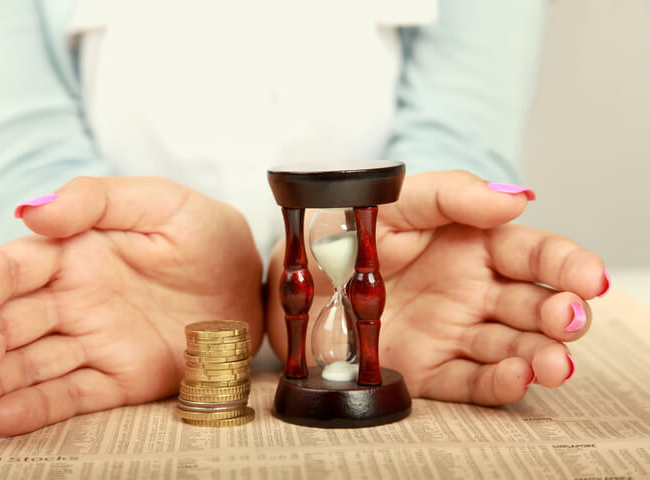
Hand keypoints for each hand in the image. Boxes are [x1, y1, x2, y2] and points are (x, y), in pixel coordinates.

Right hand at [0, 177, 263, 433]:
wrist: (255, 287)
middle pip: (9, 322)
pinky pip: (71, 396)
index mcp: (77, 253)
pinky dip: (34, 408)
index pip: (12, 268)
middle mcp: (75, 301)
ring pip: (29, 365)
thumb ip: (98, 199)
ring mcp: (95, 343)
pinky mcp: (120, 379)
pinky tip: (1, 418)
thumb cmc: (210, 239)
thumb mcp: (164, 202)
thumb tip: (32, 211)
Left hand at [267, 170, 607, 404]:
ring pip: (513, 347)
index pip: (531, 252)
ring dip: (541, 354)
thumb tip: (515, 198)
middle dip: (560, 313)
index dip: (564, 262)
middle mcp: (470, 291)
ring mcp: (451, 333)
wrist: (292, 278)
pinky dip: (498, 383)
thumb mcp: (392, 202)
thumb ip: (449, 194)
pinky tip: (518, 376)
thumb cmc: (342, 232)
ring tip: (554, 361)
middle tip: (568, 318)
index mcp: (470, 245)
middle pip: (533, 304)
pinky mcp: (427, 370)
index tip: (586, 276)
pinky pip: (470, 382)